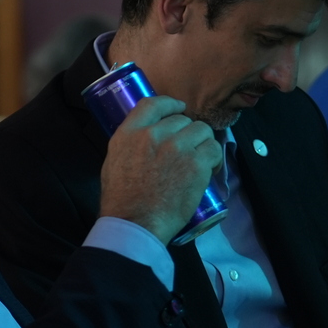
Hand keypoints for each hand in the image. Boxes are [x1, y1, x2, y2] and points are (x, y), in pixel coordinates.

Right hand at [98, 96, 222, 243]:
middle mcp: (154, 134)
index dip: (170, 104)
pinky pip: (213, 149)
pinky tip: (210, 169)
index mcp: (130, 133)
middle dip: (187, 133)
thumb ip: (130, 144)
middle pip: (182, 119)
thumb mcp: (113, 162)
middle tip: (188, 150)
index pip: (153, 104)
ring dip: (203, 143)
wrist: (137, 223)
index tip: (179, 109)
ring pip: (202, 130)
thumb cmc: (122, 200)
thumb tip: (145, 137)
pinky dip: (214, 158)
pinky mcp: (196, 164)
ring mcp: (177, 147)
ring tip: (201, 159)